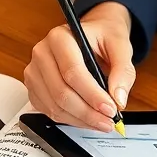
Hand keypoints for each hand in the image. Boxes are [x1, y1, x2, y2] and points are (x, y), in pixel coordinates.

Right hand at [25, 2, 134, 131]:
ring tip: (101, 122)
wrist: (92, 33)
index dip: (92, 95)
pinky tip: (87, 119)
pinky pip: (49, 111)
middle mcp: (42, 54)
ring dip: (80, 120)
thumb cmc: (103, 37)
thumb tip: (118, 98)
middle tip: (109, 121)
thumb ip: (123, 71)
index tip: (111, 109)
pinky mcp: (34, 88)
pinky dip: (71, 120)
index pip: (73, 72)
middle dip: (88, 113)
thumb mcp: (121, 45)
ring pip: (54, 106)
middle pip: (61, 93)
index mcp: (60, 38)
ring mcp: (34, 72)